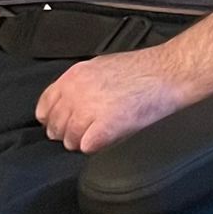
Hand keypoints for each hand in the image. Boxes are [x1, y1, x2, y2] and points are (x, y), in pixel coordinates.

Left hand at [36, 48, 193, 153]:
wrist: (167, 72)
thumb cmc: (142, 69)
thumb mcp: (100, 66)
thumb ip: (78, 84)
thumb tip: (67, 103)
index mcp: (73, 76)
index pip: (45, 107)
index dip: (55, 119)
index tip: (64, 124)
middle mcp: (75, 92)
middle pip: (55, 127)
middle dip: (69, 133)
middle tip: (87, 131)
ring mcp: (88, 110)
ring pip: (69, 141)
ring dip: (84, 142)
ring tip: (102, 133)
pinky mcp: (103, 128)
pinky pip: (86, 147)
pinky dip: (96, 147)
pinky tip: (109, 137)